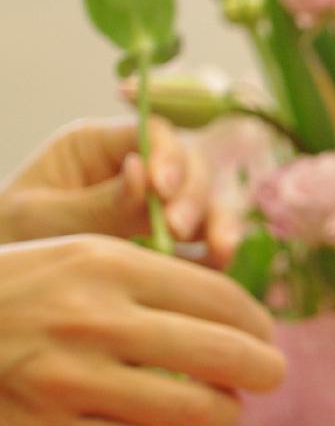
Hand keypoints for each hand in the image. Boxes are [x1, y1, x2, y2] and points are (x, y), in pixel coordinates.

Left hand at [0, 119, 239, 261]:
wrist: (6, 293)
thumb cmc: (9, 241)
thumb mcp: (41, 219)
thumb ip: (96, 203)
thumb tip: (143, 176)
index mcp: (98, 147)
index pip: (152, 132)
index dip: (168, 155)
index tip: (162, 189)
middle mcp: (138, 171)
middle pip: (192, 166)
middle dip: (194, 195)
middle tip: (179, 230)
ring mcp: (160, 209)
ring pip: (210, 202)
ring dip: (220, 224)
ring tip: (218, 253)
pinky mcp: (174, 245)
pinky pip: (209, 242)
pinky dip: (221, 252)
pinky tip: (222, 266)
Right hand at [0, 236, 284, 425]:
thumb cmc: (6, 296)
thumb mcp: (66, 257)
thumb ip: (146, 282)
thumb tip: (240, 321)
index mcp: (103, 262)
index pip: (223, 298)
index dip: (258, 323)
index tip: (263, 335)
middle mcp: (93, 319)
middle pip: (231, 356)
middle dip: (263, 370)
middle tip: (267, 375)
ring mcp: (72, 381)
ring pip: (200, 410)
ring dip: (218, 411)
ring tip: (214, 405)